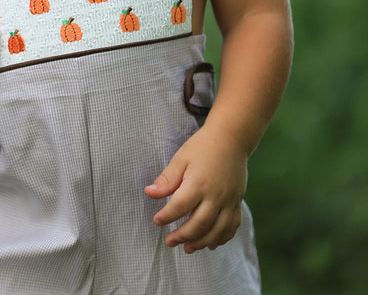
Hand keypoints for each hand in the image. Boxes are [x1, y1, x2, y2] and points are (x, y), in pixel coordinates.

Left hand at [144, 126, 247, 252]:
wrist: (231, 138)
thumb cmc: (202, 147)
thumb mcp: (181, 158)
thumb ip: (167, 179)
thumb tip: (149, 193)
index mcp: (198, 183)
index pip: (179, 207)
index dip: (166, 216)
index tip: (156, 221)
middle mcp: (216, 195)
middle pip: (199, 224)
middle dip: (183, 236)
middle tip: (169, 241)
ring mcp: (229, 200)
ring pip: (217, 230)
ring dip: (202, 243)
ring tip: (187, 248)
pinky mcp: (237, 202)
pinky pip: (232, 226)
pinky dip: (222, 238)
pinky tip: (211, 244)